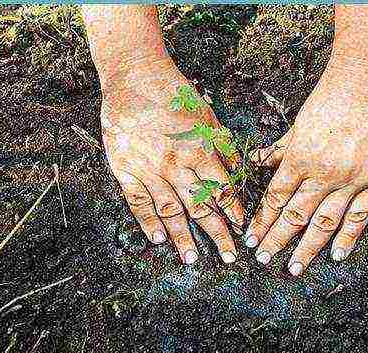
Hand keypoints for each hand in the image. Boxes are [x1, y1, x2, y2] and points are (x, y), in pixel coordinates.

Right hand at [101, 57, 243, 264]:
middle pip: (200, 207)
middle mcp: (177, 165)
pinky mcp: (126, 169)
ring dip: (183, 237)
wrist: (135, 78)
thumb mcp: (209, 117)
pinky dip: (148, 222)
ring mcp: (150, 170)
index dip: (234, 212)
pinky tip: (158, 239)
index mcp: (200, 151)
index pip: (222, 190)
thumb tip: (238, 172)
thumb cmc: (175, 94)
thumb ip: (224, 147)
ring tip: (193, 258)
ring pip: (170, 210)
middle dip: (217, 234)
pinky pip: (139, 202)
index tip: (242, 228)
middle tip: (228, 256)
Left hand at [245, 59, 367, 275]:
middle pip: (294, 215)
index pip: (275, 198)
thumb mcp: (299, 122)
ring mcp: (351, 179)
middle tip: (263, 258)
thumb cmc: (332, 97)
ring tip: (294, 268)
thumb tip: (258, 163)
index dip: (262, 221)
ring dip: (306, 247)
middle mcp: (323, 173)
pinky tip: (335, 255)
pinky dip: (347, 238)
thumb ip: (280, 148)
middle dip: (276, 239)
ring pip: (324, 222)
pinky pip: (359, 215)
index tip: (252, 237)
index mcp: (300, 157)